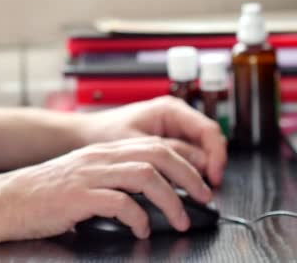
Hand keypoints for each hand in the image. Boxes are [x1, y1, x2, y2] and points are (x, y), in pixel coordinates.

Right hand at [0, 137, 212, 241]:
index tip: (198, 183)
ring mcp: (89, 175)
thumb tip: (141, 196)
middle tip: (204, 198)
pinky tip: (141, 230)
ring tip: (181, 219)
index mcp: (101, 152)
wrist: (6, 200)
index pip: (153, 145)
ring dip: (171, 200)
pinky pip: (121, 203)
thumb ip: (108, 179)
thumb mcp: (79, 177)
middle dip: (189, 176)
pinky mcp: (79, 197)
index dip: (184, 162)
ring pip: (146, 176)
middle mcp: (98, 157)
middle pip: (158, 155)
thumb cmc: (40, 194)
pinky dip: (140, 218)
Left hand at [74, 96, 226, 185]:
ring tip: (194, 193)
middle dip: (210, 167)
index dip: (217, 155)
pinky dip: (187, 172)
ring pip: (199, 152)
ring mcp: (172, 129)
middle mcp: (175, 116)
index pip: (209, 130)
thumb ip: (166, 151)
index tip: (214, 177)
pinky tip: (180, 187)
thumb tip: (196, 165)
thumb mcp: (136, 143)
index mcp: (170, 109)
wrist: (85, 135)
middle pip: (208, 142)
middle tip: (205, 191)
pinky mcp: (167, 142)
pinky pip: (186, 157)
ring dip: (199, 172)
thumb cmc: (104, 132)